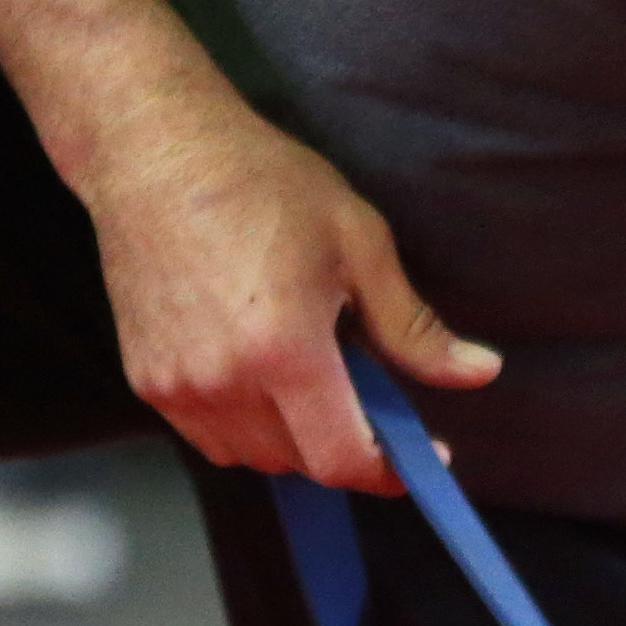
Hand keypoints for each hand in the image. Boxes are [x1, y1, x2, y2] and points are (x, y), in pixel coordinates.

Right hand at [74, 78, 493, 490]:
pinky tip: (262, 373)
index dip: (388, 471)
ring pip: (253, 456)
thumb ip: (413, 327)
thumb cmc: (263, 184)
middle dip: (346, 444)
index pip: (341, 458)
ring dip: (294, 439)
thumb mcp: (359, 244)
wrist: (156, 153)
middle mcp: (224, 382)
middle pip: (300, 463)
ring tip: (311, 374)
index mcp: (284, 350)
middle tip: (369, 392)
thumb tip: (480, 373)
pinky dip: (247, 426)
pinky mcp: (146, 380)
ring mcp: (176, 386)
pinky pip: (210, 436)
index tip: (421, 457)